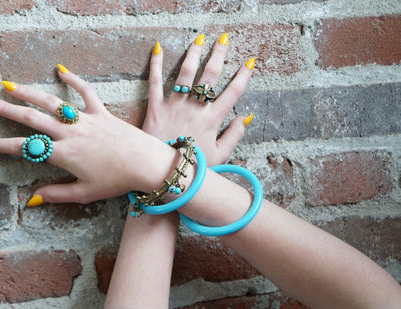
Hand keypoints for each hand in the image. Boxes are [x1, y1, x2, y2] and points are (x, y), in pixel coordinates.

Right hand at [0, 68, 176, 203]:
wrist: (146, 164)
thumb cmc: (117, 181)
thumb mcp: (85, 193)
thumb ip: (57, 194)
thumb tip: (32, 199)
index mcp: (63, 155)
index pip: (24, 149)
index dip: (0, 145)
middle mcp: (70, 134)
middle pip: (32, 119)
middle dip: (7, 109)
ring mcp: (86, 120)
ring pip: (52, 103)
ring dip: (30, 92)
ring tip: (11, 84)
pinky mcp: (102, 113)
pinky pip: (86, 93)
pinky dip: (74, 80)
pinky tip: (61, 70)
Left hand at [143, 33, 254, 165]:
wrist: (164, 173)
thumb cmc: (193, 166)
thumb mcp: (220, 156)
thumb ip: (235, 136)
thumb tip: (246, 117)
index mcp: (212, 119)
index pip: (233, 92)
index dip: (243, 76)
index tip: (250, 62)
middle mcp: (195, 108)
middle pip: (210, 76)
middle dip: (218, 55)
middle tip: (223, 40)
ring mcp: (175, 105)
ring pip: (185, 73)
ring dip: (194, 54)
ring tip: (199, 39)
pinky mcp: (156, 107)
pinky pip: (155, 82)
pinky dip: (155, 64)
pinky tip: (158, 48)